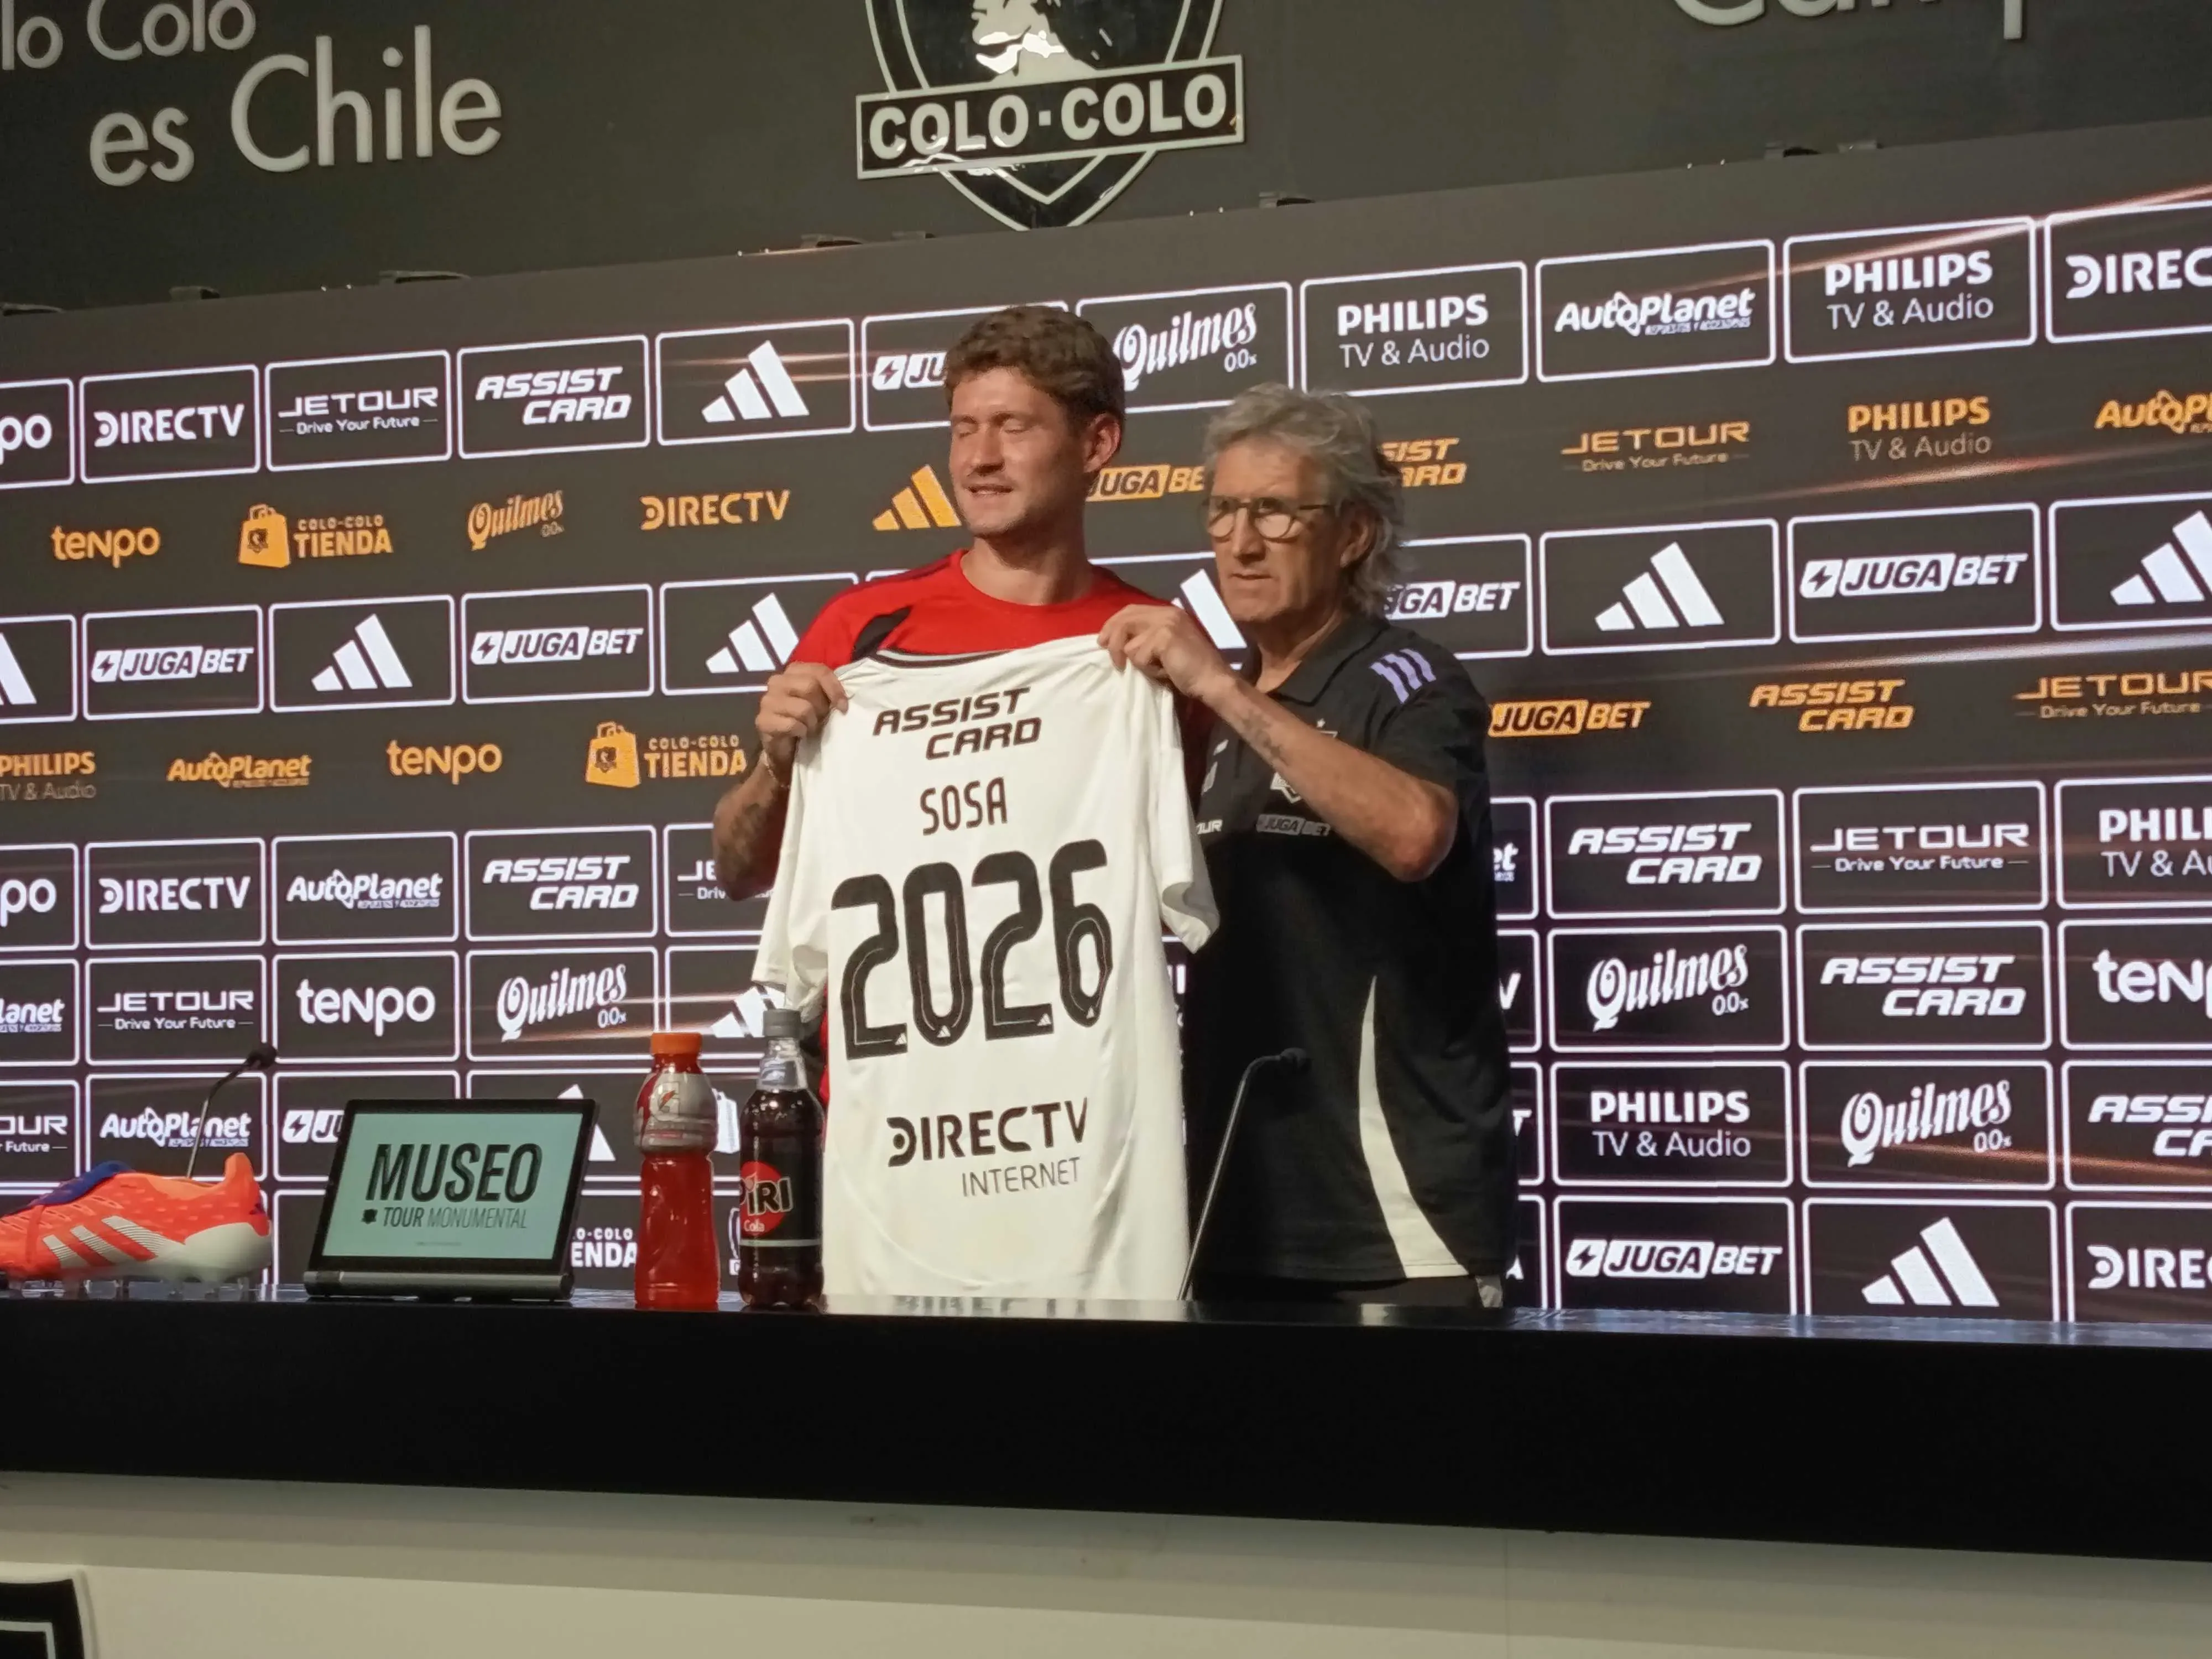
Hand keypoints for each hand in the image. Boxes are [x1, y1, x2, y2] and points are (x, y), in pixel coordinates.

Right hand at [755, 662, 846, 777]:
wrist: (785, 747)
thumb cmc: (806, 719)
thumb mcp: (821, 701)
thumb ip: (828, 691)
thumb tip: (843, 700)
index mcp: (793, 671)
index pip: (819, 670)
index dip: (835, 689)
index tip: (843, 707)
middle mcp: (777, 681)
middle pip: (810, 686)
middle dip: (822, 707)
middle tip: (821, 719)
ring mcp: (767, 700)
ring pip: (803, 707)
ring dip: (812, 722)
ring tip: (810, 727)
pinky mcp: (763, 721)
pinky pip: (792, 724)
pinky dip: (802, 732)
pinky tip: (800, 734)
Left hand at [1099, 603, 1236, 704]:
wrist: (1213, 680)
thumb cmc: (1190, 669)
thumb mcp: (1166, 648)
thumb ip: (1148, 638)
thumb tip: (1118, 642)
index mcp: (1169, 611)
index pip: (1132, 609)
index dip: (1113, 623)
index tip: (1102, 640)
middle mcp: (1167, 612)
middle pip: (1125, 619)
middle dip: (1111, 639)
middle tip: (1110, 657)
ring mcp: (1166, 623)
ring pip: (1129, 642)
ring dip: (1136, 662)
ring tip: (1153, 670)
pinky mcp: (1164, 637)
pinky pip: (1138, 655)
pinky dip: (1147, 669)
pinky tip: (1163, 673)